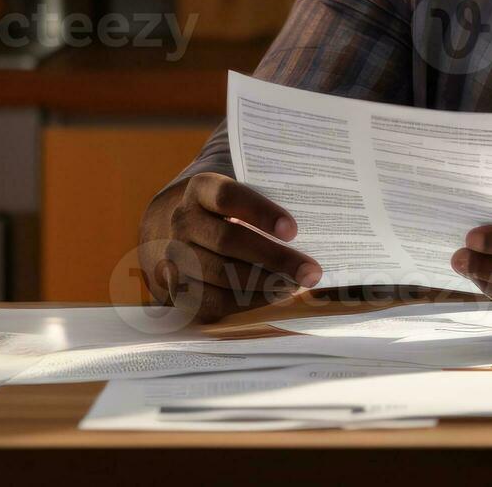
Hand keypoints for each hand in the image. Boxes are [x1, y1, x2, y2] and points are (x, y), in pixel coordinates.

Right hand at [138, 173, 321, 321]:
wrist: (181, 237)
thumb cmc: (228, 214)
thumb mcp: (240, 198)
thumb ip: (267, 203)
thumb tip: (316, 223)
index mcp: (200, 190)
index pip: (227, 196)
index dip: (260, 213)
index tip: (293, 230)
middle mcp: (182, 221)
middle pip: (228, 240)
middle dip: (274, 258)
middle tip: (310, 271)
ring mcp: (174, 255)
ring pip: (220, 273)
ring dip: (263, 284)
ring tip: (294, 286)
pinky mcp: (177, 287)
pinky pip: (211, 300)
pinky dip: (245, 302)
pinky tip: (271, 297)